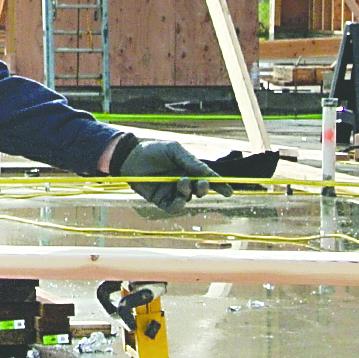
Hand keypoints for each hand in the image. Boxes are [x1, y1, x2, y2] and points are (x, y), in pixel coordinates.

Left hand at [114, 136, 234, 210]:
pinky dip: (179, 204)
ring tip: (182, 182)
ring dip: (189, 192)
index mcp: (188, 169)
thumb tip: (208, 174)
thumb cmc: (152, 150)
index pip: (207, 178)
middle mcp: (183, 181)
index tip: (229, 190)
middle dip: (204, 188)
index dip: (219, 185)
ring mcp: (171, 191)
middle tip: (201, 184)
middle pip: (200, 191)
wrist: (129, 156)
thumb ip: (191, 162)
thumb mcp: (174, 150)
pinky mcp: (160, 200)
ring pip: (188, 199)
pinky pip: (173, 207)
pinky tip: (178, 196)